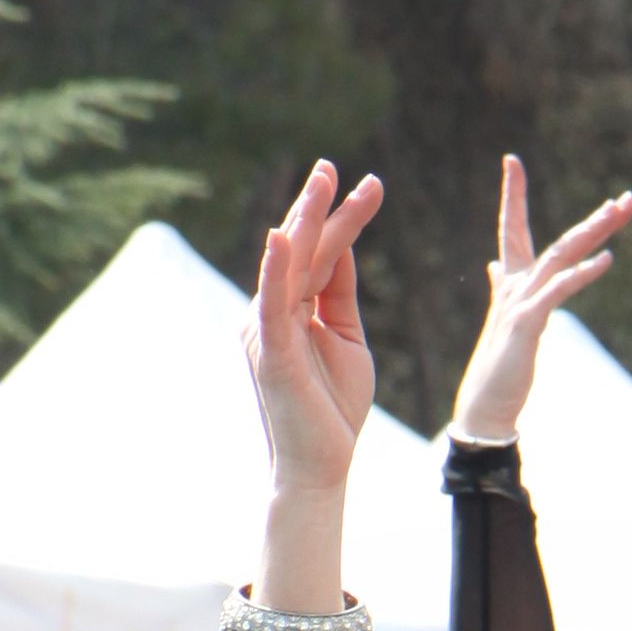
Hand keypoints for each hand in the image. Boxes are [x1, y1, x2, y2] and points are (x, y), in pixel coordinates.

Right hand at [246, 161, 384, 503]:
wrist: (320, 466)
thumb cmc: (334, 408)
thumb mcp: (347, 337)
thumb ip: (341, 294)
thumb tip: (345, 245)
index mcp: (293, 310)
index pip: (319, 255)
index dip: (339, 218)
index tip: (364, 184)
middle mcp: (272, 314)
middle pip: (300, 250)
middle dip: (316, 206)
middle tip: (331, 164)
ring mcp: (267, 332)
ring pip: (288, 265)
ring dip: (303, 221)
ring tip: (322, 180)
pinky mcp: (269, 353)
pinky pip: (271, 304)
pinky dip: (274, 269)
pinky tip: (281, 236)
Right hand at [449, 154, 631, 442]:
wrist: (486, 404)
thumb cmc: (500, 366)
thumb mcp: (508, 320)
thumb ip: (503, 288)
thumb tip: (494, 266)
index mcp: (512, 283)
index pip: (512, 228)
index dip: (511, 195)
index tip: (511, 161)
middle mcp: (516, 285)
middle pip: (559, 241)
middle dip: (594, 219)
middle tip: (627, 199)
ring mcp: (521, 302)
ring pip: (561, 256)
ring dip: (593, 233)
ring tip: (620, 214)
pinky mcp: (528, 323)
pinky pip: (559, 290)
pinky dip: (583, 273)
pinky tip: (606, 259)